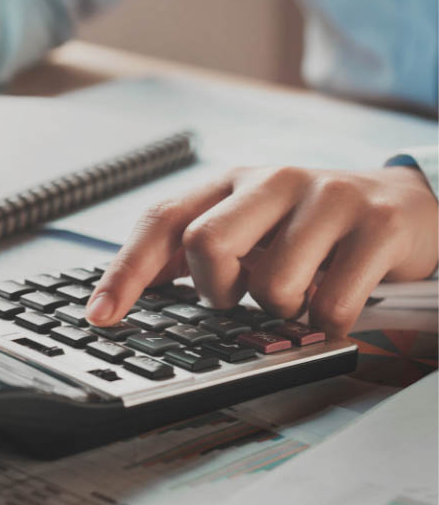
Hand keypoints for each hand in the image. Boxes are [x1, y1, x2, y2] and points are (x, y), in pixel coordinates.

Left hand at [86, 166, 437, 336]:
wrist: (402, 206)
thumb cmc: (308, 226)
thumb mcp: (248, 226)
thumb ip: (195, 250)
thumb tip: (132, 290)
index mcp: (229, 184)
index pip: (162, 221)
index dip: (126, 271)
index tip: (101, 315)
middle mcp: (272, 181)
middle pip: (205, 243)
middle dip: (217, 290)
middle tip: (241, 295)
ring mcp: (326, 197)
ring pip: (271, 282)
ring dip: (279, 309)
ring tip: (299, 293)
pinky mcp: (376, 224)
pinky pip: (330, 304)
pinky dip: (325, 323)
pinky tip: (335, 302)